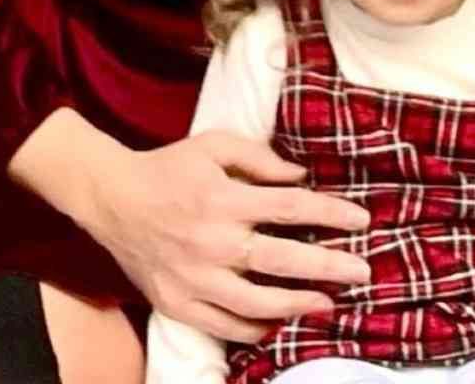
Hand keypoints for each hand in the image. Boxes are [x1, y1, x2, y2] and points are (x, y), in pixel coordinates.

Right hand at [13, 112, 370, 341]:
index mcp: (225, 199)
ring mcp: (192, 278)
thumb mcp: (215, 144)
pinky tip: (278, 323)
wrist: (111, 199)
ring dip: (297, 305)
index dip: (330, 214)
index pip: (291, 206)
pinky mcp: (176, 303)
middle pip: (281, 259)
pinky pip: (221, 326)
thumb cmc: (170, 166)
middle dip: (327, 266)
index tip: (362, 220)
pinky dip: (253, 330)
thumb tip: (301, 176)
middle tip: (362, 271)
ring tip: (329, 303)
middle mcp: (212, 242)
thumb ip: (260, 157)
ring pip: (255, 303)